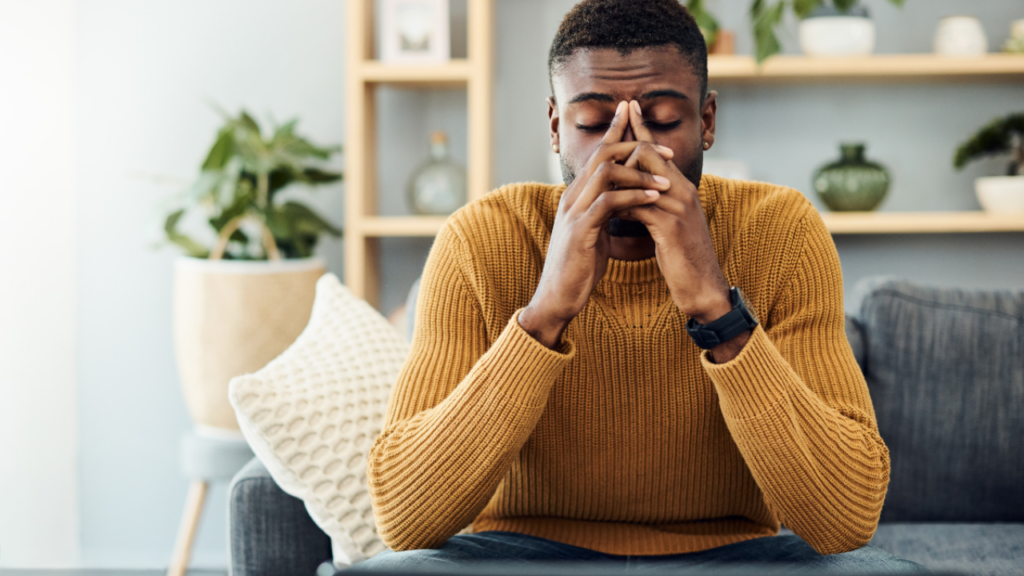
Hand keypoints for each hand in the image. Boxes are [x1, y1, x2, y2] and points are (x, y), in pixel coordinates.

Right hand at [520, 101, 672, 348]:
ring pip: (605, 173)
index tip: (637, 117)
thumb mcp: (593, 232)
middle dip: (634, 144)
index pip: (597, 154)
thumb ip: (603, 212)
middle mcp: (572, 197)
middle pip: (601, 154)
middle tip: (665, 148)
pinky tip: (653, 198)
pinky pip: (608, 203)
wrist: (558, 297)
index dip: (617, 132)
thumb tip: (621, 200)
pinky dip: (633, 197)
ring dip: (639, 172)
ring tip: (666, 180)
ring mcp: (574, 212)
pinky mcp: (580, 230)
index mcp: (576, 195)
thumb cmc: (578, 267)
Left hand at [616, 101, 746, 359]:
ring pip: (641, 176)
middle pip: (647, 154)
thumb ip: (654, 206)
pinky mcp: (670, 227)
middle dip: (621, 150)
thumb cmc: (683, 259)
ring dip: (616, 178)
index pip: (659, 150)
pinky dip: (620, 205)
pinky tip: (607, 209)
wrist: (703, 288)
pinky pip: (639, 205)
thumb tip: (630, 195)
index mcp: (682, 188)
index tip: (626, 108)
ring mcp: (678, 207)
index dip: (641, 128)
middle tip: (599, 149)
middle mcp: (683, 191)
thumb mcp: (669, 226)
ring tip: (594, 179)